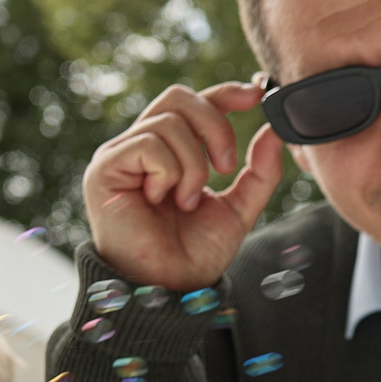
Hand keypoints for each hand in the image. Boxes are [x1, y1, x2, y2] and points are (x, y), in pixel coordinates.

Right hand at [83, 81, 287, 291]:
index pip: (192, 103)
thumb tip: (276, 129)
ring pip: (168, 122)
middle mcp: (140, 147)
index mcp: (168, 151)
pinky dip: (169, 172)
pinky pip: (148, 144)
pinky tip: (164, 200)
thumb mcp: (239, 208)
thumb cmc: (196, 254)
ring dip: (193, 165)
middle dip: (214, 126)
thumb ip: (260, 172)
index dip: (224, 93)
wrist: (171, 288)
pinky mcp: (105, 169)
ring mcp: (119, 155)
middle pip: (178, 98)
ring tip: (188, 201)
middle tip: (226, 168)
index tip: (256, 94)